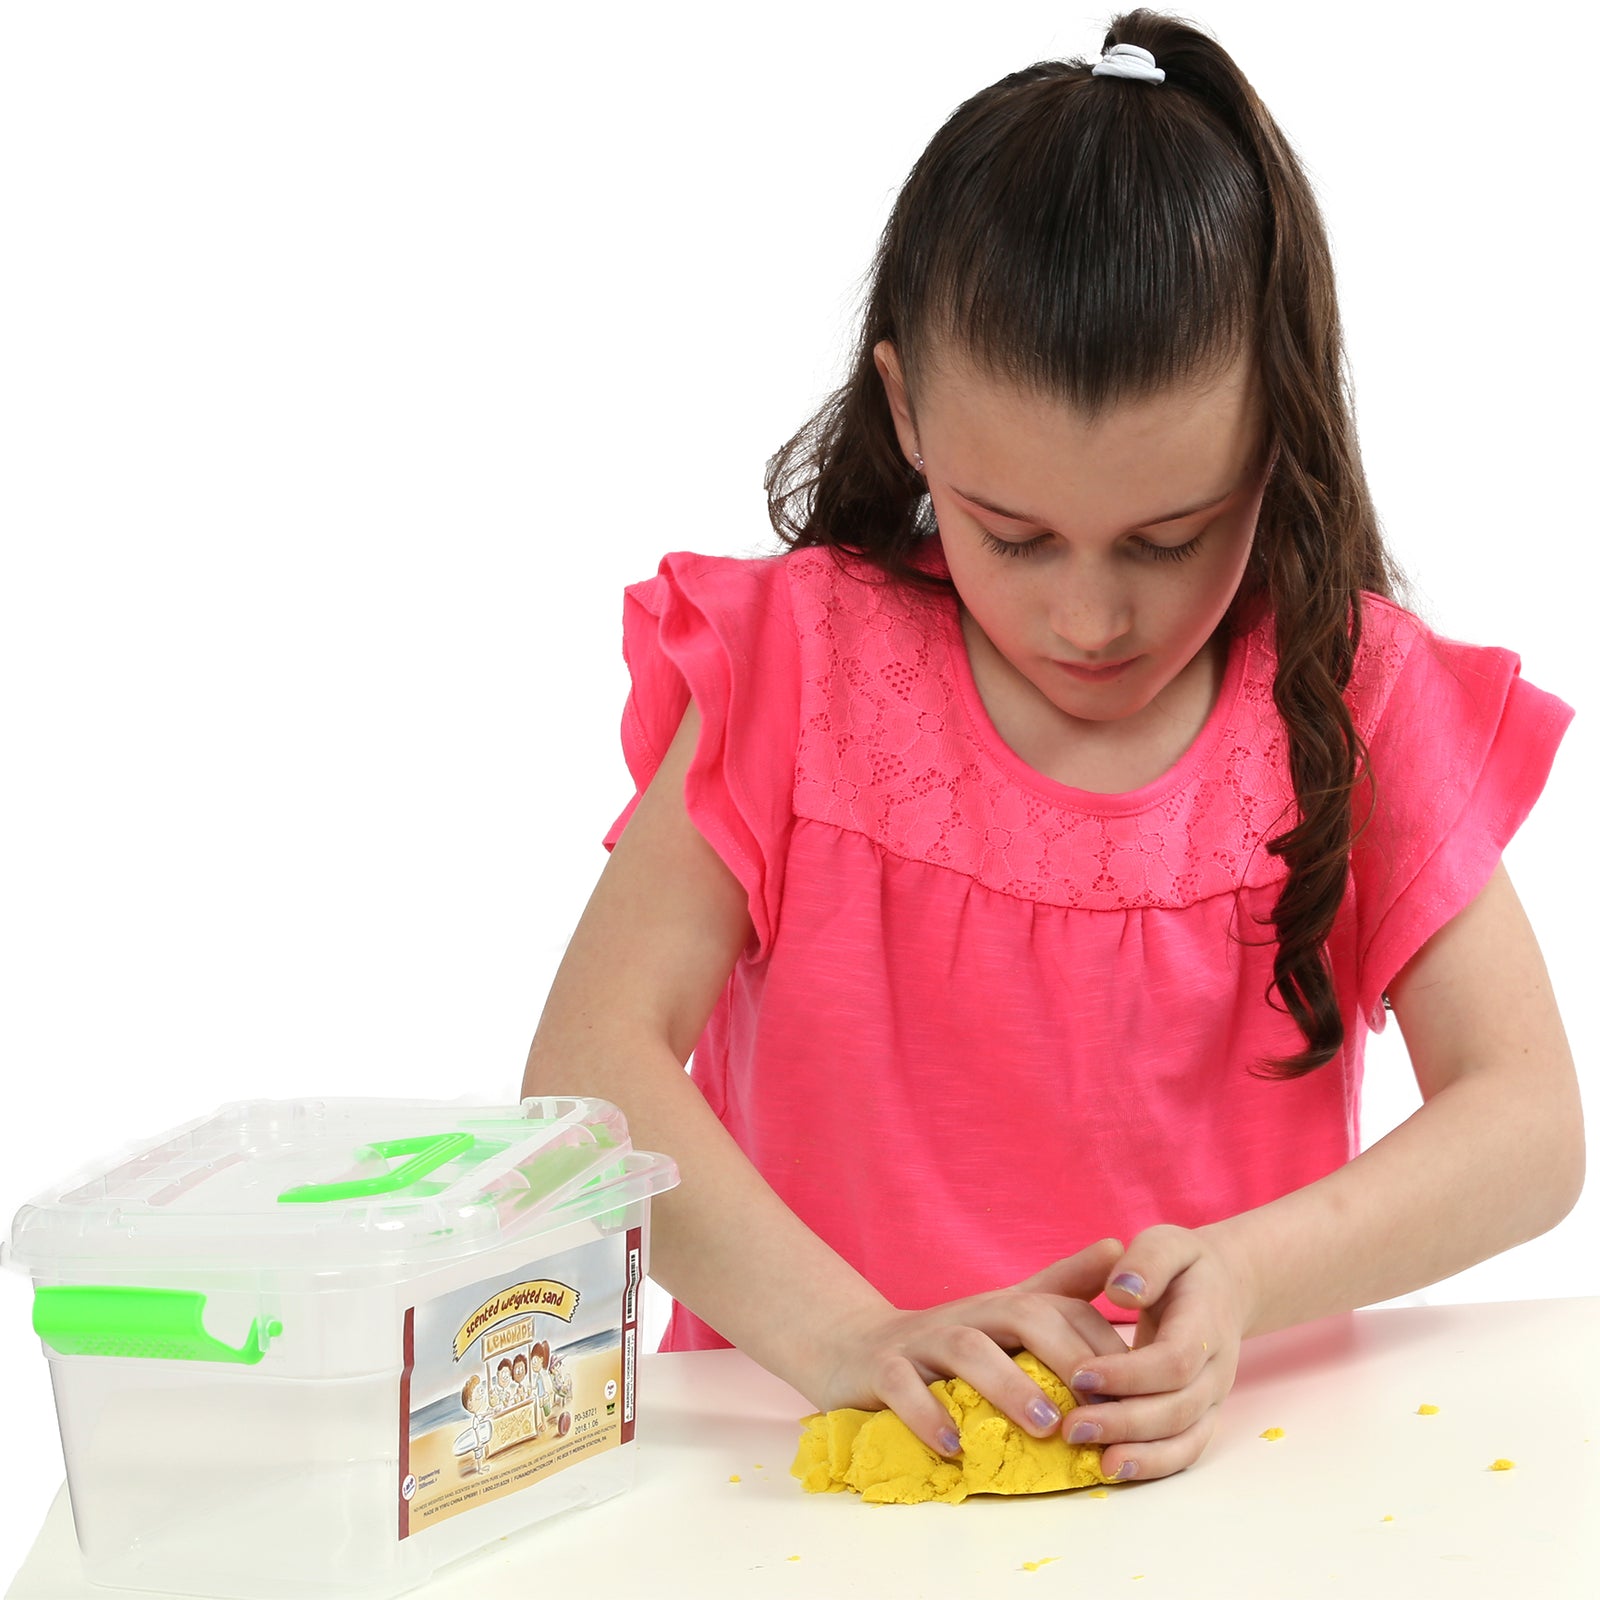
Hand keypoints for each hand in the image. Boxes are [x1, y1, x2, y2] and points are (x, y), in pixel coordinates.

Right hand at [810, 1237, 1131, 1457]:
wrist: (853, 1347)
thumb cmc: (948, 1343)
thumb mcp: (1006, 1313)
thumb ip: (1062, 1288)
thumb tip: (1118, 1248)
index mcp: (1003, 1307)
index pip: (1063, 1309)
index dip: (1103, 1342)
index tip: (1140, 1387)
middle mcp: (968, 1315)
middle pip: (1020, 1314)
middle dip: (1063, 1355)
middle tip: (1096, 1402)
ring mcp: (922, 1341)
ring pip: (966, 1348)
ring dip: (1008, 1385)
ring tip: (1042, 1425)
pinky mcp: (879, 1369)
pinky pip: (901, 1385)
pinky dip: (927, 1414)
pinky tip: (953, 1446)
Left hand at [1055, 1223, 1256, 1481]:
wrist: (1224, 1289)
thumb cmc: (1184, 1266)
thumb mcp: (1167, 1243)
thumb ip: (1147, 1262)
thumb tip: (1121, 1290)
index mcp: (1206, 1323)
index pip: (1173, 1361)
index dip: (1129, 1374)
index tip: (1080, 1374)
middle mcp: (1215, 1369)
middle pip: (1177, 1408)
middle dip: (1124, 1422)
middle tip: (1072, 1428)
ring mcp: (1212, 1397)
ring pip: (1184, 1438)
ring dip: (1140, 1454)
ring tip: (1094, 1463)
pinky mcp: (1201, 1415)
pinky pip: (1185, 1450)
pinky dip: (1154, 1465)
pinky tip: (1113, 1469)